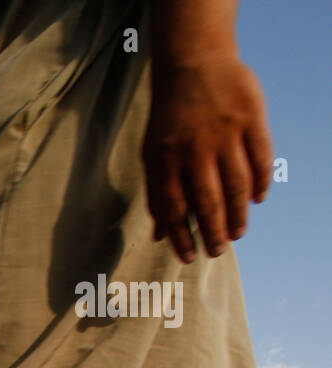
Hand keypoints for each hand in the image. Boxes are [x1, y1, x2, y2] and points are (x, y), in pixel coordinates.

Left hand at [142, 53, 271, 262]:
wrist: (192, 63)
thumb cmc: (170, 118)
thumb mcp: (153, 152)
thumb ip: (157, 193)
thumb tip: (159, 236)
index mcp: (165, 158)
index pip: (174, 208)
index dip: (181, 236)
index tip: (188, 257)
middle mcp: (195, 148)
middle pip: (208, 201)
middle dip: (212, 232)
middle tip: (217, 251)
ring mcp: (224, 133)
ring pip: (236, 184)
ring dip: (237, 214)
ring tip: (236, 233)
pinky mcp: (250, 117)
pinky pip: (260, 156)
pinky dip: (260, 181)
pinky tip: (257, 199)